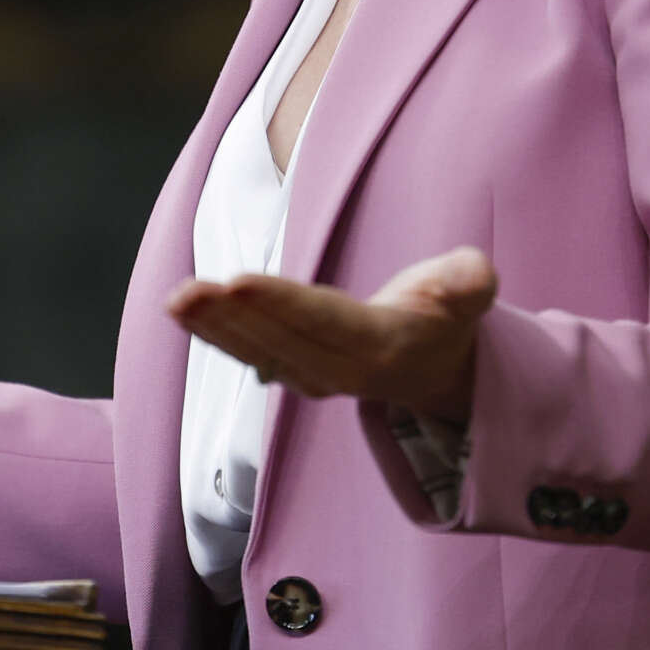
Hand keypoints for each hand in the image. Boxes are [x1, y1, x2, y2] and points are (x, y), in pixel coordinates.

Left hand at [167, 246, 496, 424]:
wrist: (436, 366)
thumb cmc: (446, 314)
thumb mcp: (469, 293)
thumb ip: (468, 282)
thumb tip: (473, 273)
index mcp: (385, 346)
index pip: (325, 321)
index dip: (282, 304)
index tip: (238, 283)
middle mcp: (345, 370)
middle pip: (282, 340)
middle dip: (232, 316)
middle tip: (188, 291)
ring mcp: (316, 376)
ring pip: (259, 352)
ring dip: (214, 328)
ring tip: (176, 299)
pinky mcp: (295, 372)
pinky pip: (250, 354)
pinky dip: (215, 334)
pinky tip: (183, 310)